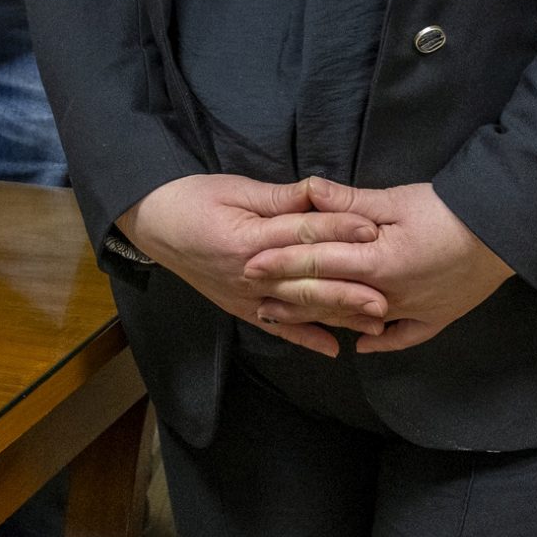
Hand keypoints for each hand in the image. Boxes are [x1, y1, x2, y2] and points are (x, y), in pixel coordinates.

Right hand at [118, 174, 388, 356]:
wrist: (150, 222)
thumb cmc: (191, 198)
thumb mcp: (232, 188)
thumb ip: (276, 198)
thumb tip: (316, 194)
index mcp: (245, 240)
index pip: (299, 234)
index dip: (337, 229)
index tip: (373, 229)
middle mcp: (247, 275)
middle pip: (305, 281)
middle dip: (347, 288)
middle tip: (387, 295)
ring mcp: (243, 296)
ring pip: (297, 308)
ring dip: (336, 316)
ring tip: (376, 322)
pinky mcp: (239, 307)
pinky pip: (276, 326)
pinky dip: (304, 338)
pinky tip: (334, 349)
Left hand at [243, 179, 513, 354]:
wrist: (509, 231)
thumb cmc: (450, 210)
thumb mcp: (396, 199)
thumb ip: (349, 201)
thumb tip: (307, 190)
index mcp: (378, 262)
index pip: (318, 263)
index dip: (281, 264)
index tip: (249, 265)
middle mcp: (390, 294)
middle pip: (330, 297)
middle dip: (290, 297)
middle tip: (255, 297)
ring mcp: (414, 311)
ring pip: (357, 320)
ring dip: (323, 319)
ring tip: (290, 319)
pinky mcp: (438, 318)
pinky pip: (403, 337)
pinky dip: (379, 342)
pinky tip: (358, 347)